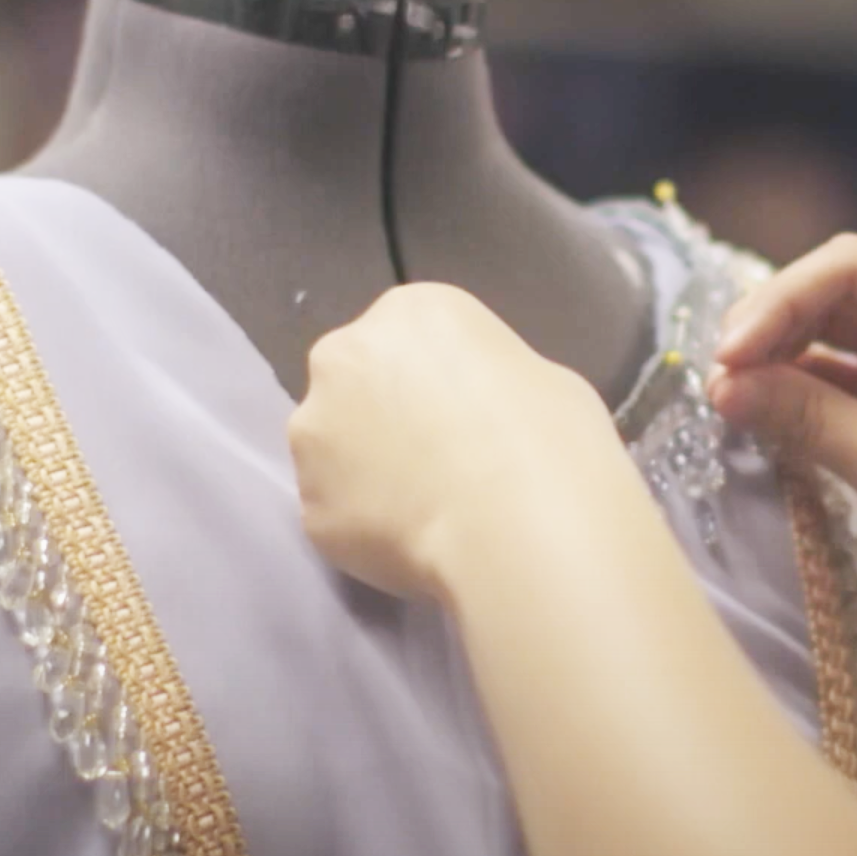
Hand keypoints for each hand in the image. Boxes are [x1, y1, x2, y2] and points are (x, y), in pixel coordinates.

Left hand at [290, 282, 638, 600]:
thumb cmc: (549, 437)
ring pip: (333, 449)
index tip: (466, 413)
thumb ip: (484, 380)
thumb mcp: (539, 378)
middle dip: (383, 414)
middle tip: (437, 459)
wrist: (517, 529)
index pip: (411, 334)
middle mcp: (342, 359)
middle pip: (355, 381)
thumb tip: (473, 413)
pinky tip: (411, 543)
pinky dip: (364, 526)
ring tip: (423, 509)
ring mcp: (313, 435)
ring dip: (365, 470)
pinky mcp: (307, 506)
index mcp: (408, 312)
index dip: (438, 376)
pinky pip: (336, 511)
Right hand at [708, 235, 856, 647]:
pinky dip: (806, 392)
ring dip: (784, 358)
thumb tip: (724, 386)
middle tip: (718, 380)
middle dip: (774, 326)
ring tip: (730, 400)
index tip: (726, 356)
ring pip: (840, 334)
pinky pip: (851, 378)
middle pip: (841, 291)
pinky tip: (765, 416)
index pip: (853, 267)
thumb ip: (810, 420)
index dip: (778, 300)